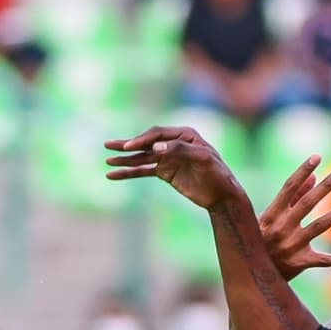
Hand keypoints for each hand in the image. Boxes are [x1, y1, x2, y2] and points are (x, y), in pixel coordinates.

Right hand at [104, 125, 243, 211]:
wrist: (223, 195)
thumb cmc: (218, 174)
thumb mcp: (204, 159)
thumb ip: (180, 150)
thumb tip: (156, 147)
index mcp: (184, 135)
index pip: (158, 134)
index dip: (143, 139)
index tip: (130, 147)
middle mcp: (173, 144)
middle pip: (146, 142)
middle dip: (127, 145)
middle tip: (109, 146)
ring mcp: (167, 158)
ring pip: (142, 157)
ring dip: (125, 160)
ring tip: (107, 161)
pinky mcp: (165, 172)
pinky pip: (143, 171)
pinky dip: (129, 173)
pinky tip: (114, 175)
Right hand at [259, 155, 330, 279]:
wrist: (253, 275)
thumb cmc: (263, 240)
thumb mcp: (271, 218)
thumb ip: (293, 198)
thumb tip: (313, 177)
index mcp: (271, 215)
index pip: (288, 188)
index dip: (303, 171)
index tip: (317, 157)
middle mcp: (281, 229)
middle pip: (307, 204)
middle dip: (324, 187)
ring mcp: (291, 246)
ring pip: (319, 226)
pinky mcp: (300, 263)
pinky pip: (323, 261)